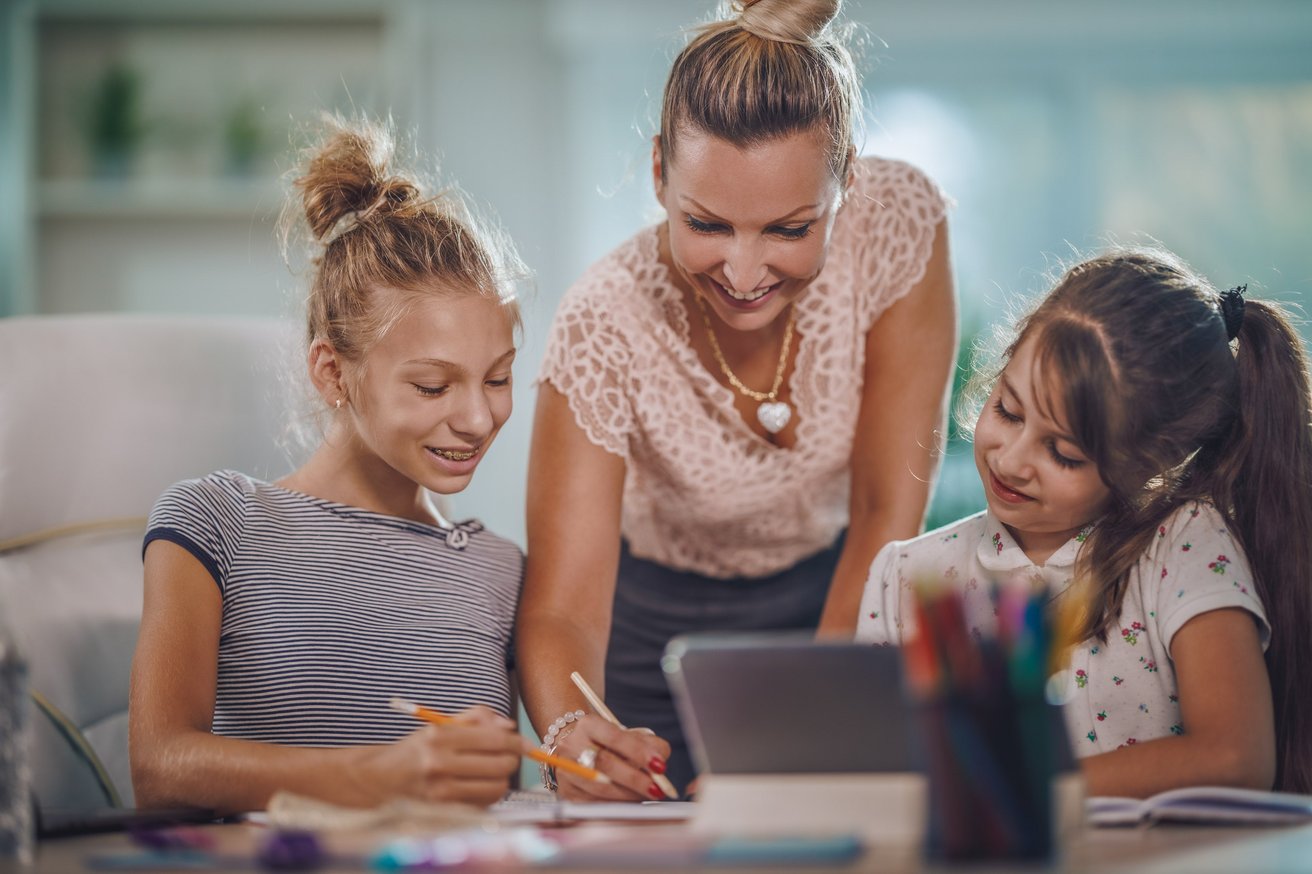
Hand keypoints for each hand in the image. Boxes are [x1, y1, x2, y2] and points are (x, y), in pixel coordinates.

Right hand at [360, 706, 521, 806]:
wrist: (380, 780)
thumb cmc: (415, 750)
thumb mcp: (440, 724)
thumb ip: (476, 718)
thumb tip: (509, 727)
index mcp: (440, 737)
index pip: (494, 740)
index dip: (517, 742)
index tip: (526, 744)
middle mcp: (440, 765)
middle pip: (500, 765)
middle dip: (511, 760)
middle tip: (506, 756)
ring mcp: (441, 792)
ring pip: (497, 788)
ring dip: (501, 779)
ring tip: (491, 772)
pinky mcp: (444, 812)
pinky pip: (483, 804)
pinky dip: (488, 794)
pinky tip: (477, 786)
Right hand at [551, 714, 671, 801]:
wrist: (575, 750)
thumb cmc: (607, 744)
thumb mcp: (625, 734)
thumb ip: (647, 744)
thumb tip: (660, 762)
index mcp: (588, 725)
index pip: (614, 737)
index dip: (639, 752)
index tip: (660, 765)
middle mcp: (572, 745)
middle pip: (605, 763)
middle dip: (635, 779)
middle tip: (657, 788)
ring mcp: (567, 770)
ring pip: (600, 787)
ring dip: (629, 795)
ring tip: (647, 796)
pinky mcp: (567, 793)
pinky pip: (595, 804)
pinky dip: (617, 805)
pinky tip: (631, 803)